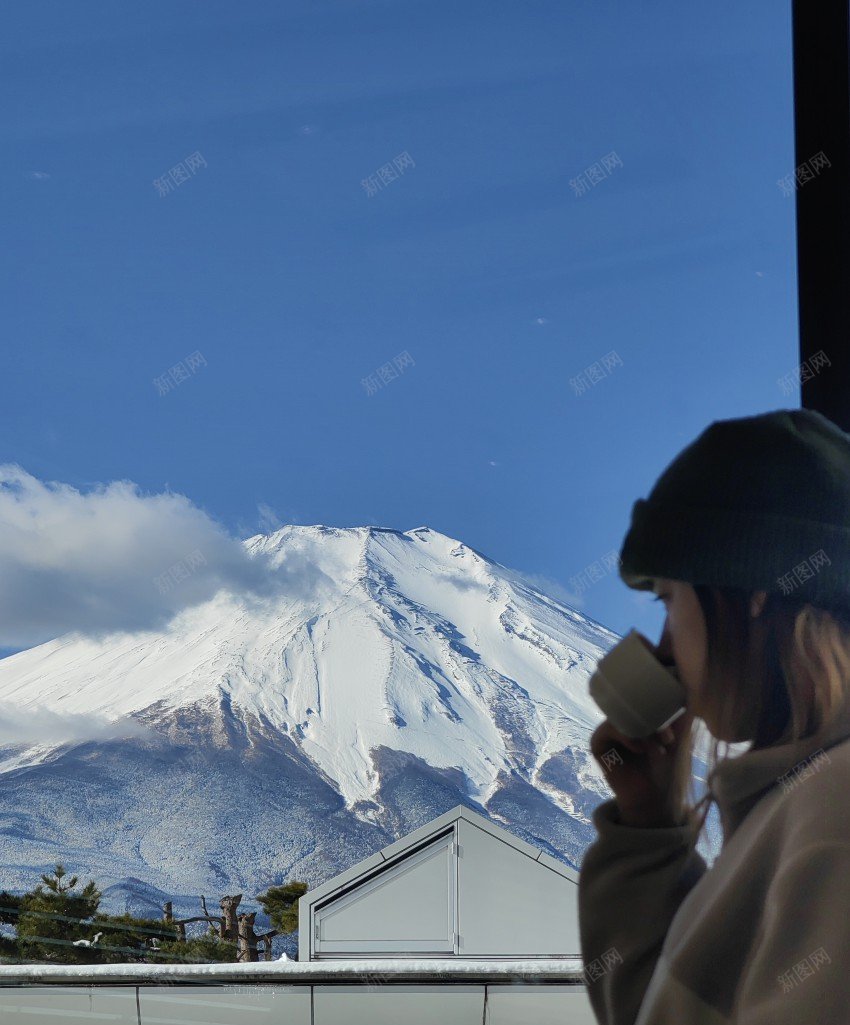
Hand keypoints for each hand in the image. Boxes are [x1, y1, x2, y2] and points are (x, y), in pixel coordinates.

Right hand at [590, 710, 694, 826]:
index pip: (643, 700)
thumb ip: (679, 723)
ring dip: (642, 730)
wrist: (654, 798)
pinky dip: (626, 737)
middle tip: (670, 738)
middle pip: (631, 706)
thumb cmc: (667, 769)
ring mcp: (607, 730)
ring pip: (621, 716)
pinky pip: (608, 729)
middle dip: (653, 719)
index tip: (677, 721)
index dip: (660, 705)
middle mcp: (619, 720)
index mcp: (637, 716)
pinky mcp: (597, 743)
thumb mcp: (677, 743)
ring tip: (659, 748)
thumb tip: (689, 698)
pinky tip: (640, 749)